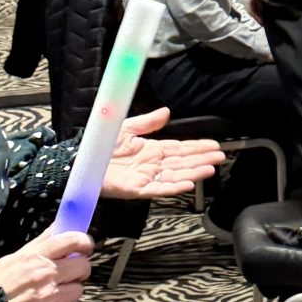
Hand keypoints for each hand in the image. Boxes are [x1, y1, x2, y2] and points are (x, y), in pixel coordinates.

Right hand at [0, 227, 94, 301]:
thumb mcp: (14, 258)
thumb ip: (39, 244)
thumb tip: (58, 227)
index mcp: (37, 256)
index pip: (72, 240)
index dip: (85, 242)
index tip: (86, 246)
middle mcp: (47, 274)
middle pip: (83, 266)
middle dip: (80, 269)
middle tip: (72, 272)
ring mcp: (51, 297)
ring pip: (78, 290)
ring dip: (69, 292)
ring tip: (53, 294)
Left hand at [98, 108, 226, 201]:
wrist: (81, 158)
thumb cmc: (101, 144)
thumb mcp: (128, 127)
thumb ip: (148, 122)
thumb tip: (167, 112)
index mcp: (152, 150)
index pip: (180, 149)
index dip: (197, 148)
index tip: (214, 146)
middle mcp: (152, 165)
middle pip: (182, 163)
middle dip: (202, 160)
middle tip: (220, 157)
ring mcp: (146, 177)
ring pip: (175, 176)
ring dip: (193, 173)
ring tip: (210, 169)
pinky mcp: (136, 189)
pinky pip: (158, 189)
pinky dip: (173, 187)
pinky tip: (188, 184)